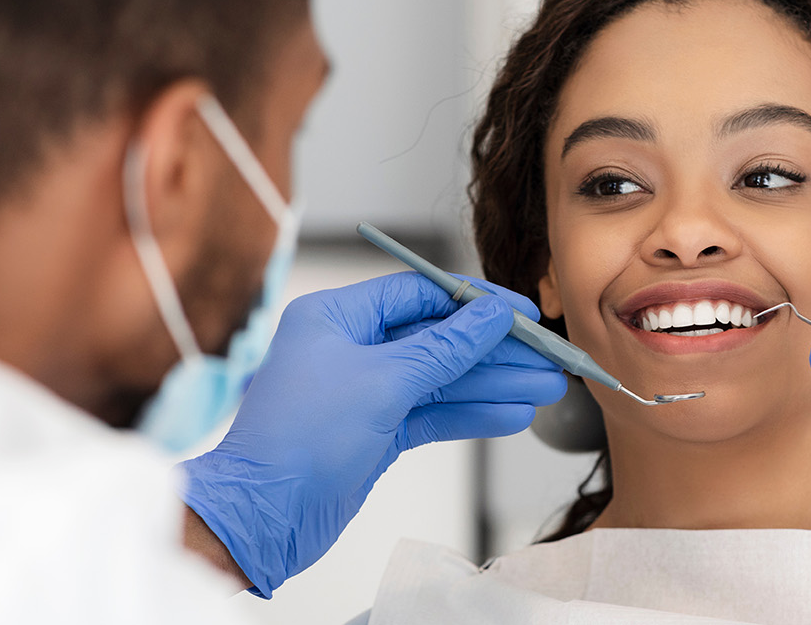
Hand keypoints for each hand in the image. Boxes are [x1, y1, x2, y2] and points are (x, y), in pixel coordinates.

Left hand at [180, 271, 564, 596]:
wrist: (262, 516)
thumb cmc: (298, 439)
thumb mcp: (382, 382)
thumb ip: (444, 348)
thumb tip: (490, 316)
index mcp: (336, 317)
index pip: (420, 295)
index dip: (477, 302)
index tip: (525, 312)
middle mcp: (349, 348)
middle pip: (438, 339)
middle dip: (495, 352)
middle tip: (548, 358)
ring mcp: (363, 392)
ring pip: (441, 381)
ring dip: (493, 385)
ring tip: (546, 389)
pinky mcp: (374, 433)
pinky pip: (432, 414)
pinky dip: (471, 415)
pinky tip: (512, 416)